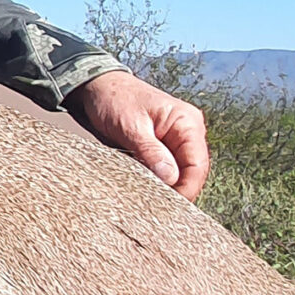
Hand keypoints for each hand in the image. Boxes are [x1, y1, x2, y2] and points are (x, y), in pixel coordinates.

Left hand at [70, 71, 209, 199]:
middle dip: (178, 190)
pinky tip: (146, 189)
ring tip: (150, 201)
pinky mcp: (163, 147)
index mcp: (187, 122)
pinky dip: (158, 180)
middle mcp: (188, 131)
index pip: (197, 164)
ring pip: (180, 173)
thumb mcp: (131, 127)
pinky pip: (167, 168)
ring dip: (168, 187)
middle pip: (192, 172)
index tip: (169, 206)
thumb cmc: (114, 99)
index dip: (187, 188)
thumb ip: (151, 152)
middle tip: (157, 208)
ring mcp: (177, 140)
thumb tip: (171, 178)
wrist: (97, 86)